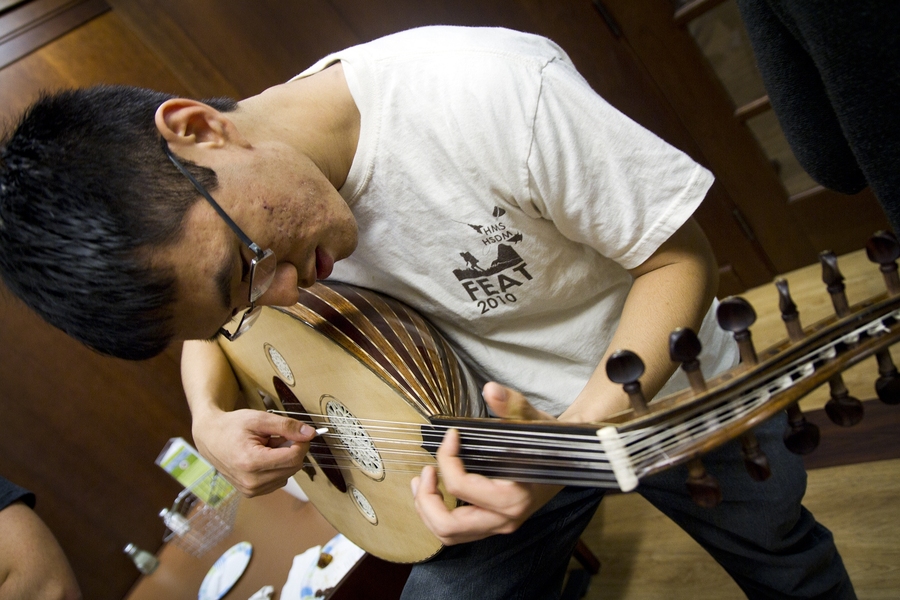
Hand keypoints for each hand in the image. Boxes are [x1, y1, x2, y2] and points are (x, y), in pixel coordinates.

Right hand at [191, 408, 318, 495]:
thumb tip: (310, 434)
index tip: (297, 433)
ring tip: (266, 447)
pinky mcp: (251, 493)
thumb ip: (286, 426)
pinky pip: (278, 480)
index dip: (301, 444)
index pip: (293, 458)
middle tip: (277, 437)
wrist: (209, 437)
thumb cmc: (232, 426)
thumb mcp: (260, 419)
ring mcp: (251, 490)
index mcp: (252, 463)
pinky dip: (277, 468)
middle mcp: (251, 482)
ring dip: (283, 459)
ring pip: (288, 475)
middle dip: (291, 450)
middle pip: (293, 467)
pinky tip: (263, 457)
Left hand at [410, 383, 561, 544]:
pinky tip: (434, 489)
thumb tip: (491, 390)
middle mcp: (505, 518)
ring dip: (427, 510)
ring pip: (449, 535)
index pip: (461, 486)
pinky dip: (437, 514)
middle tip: (426, 470)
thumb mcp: (533, 419)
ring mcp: (499, 524)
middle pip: (448, 526)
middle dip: (426, 499)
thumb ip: (512, 405)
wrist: (570, 459)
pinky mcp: (494, 523)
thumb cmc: (551, 440)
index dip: (446, 458)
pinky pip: (457, 531)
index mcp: (513, 496)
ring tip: (422, 480)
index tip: (451, 435)